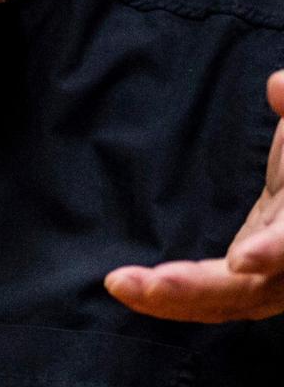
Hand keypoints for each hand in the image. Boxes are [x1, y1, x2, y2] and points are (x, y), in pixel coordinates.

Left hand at [104, 70, 283, 322]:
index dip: (274, 252)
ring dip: (170, 300)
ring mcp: (266, 279)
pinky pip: (207, 297)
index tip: (241, 261)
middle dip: (195, 289)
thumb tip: (277, 85)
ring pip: (221, 301)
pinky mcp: (241, 281)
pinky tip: (130, 289)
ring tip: (119, 285)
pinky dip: (170, 298)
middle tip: (147, 282)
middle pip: (247, 289)